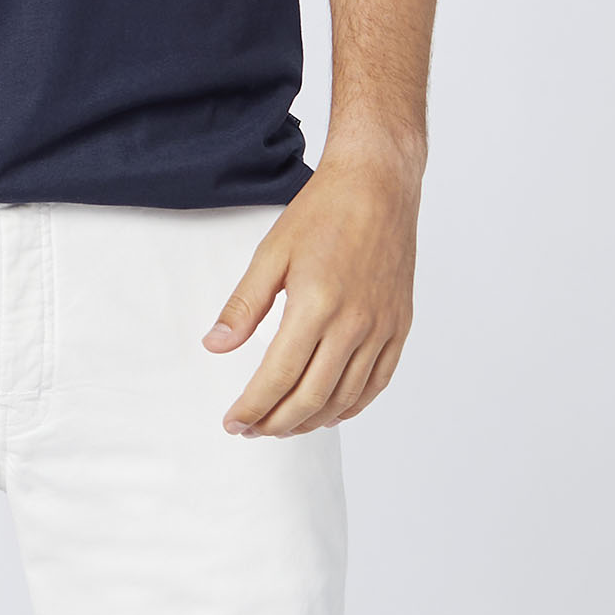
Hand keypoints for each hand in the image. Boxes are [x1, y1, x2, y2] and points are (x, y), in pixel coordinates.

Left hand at [203, 146, 421, 435]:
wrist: (378, 184)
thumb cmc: (323, 212)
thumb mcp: (271, 253)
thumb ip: (243, 305)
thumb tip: (215, 345)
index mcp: (316, 305)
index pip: (279, 377)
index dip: (253, 408)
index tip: (234, 422)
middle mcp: (354, 323)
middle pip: (311, 397)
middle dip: (276, 423)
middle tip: (252, 430)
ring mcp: (381, 327)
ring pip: (345, 397)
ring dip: (311, 420)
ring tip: (283, 425)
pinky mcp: (399, 325)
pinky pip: (377, 382)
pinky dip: (351, 406)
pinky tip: (329, 412)